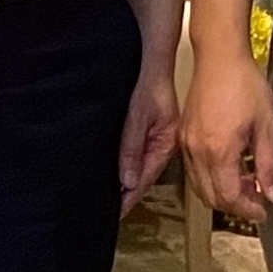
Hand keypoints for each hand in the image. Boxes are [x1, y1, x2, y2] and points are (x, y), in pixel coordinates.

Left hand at [118, 66, 180, 217]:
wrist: (152, 58)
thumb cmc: (148, 81)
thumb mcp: (137, 115)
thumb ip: (131, 147)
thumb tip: (128, 181)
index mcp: (166, 144)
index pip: (145, 180)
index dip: (129, 198)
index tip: (114, 213)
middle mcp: (163, 144)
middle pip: (143, 177)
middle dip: (126, 194)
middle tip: (106, 211)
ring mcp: (157, 137)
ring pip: (139, 166)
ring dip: (125, 180)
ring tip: (108, 197)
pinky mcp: (148, 130)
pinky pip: (137, 153)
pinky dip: (126, 164)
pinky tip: (115, 170)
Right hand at [181, 44, 272, 225]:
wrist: (219, 56)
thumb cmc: (244, 84)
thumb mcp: (266, 124)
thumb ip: (268, 164)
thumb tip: (272, 194)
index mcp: (219, 151)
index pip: (229, 197)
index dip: (248, 210)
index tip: (264, 210)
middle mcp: (197, 151)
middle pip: (211, 197)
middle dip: (235, 205)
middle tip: (257, 199)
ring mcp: (186, 143)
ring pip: (199, 186)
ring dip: (221, 193)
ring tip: (245, 184)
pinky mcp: (183, 135)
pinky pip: (192, 170)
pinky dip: (209, 179)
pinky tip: (228, 168)